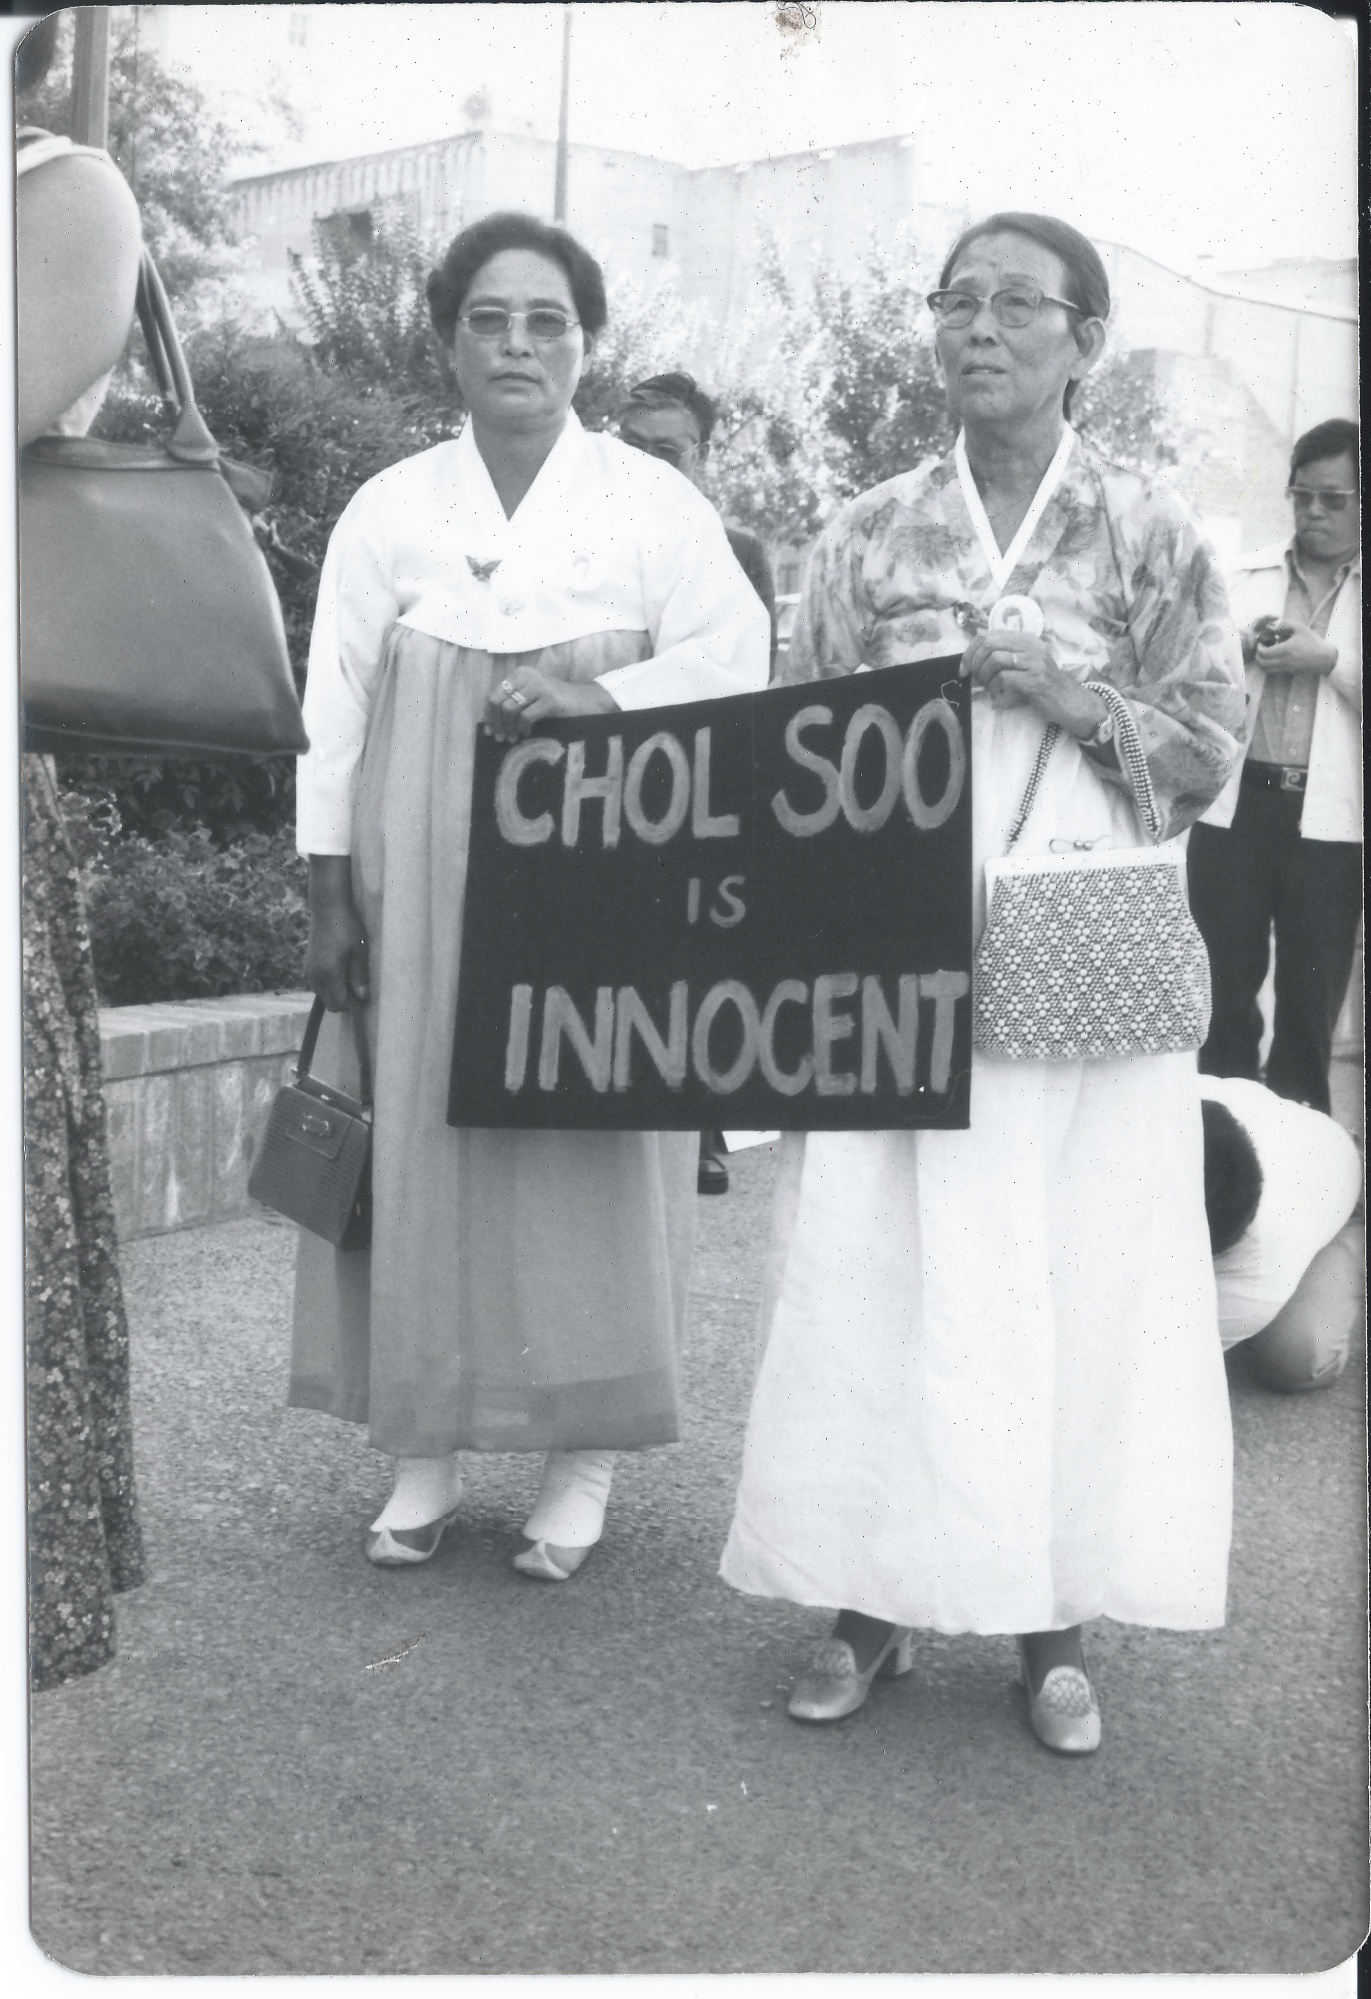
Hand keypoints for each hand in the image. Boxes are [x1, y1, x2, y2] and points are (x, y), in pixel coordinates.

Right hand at [305, 856, 369, 1011]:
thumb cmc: (348, 926)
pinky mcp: (308, 964)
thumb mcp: (360, 950)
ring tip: (349, 972)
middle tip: (357, 983)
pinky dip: (329, 982)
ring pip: (323, 994)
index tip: (363, 995)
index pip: (338, 1004)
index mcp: (328, 972)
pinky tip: (340, 967)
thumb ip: (359, 975)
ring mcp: (309, 970)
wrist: (328, 906)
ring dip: (336, 991)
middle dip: (344, 999)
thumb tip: (362, 998)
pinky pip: (319, 984)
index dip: (352, 1005)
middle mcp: (315, 975)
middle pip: (330, 1003)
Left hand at [483, 668, 619, 741]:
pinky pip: (525, 717)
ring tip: (514, 738)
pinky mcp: (550, 700)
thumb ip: (514, 703)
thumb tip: (491, 724)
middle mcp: (528, 676)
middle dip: (497, 723)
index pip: (494, 694)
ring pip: (509, 709)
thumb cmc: (558, 703)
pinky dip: (522, 729)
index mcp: (521, 674)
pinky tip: (527, 733)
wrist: (588, 701)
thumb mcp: (533, 697)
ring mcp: (539, 687)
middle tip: (501, 738)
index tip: (490, 731)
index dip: (489, 715)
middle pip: (498, 702)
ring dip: (509, 728)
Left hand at [960, 630, 1108, 738]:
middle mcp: (1031, 646)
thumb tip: (974, 649)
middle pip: (989, 643)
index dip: (969, 651)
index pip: (987, 635)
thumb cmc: (1043, 687)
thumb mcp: (1024, 666)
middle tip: (975, 680)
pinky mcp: (1036, 679)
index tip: (963, 669)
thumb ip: (1004, 655)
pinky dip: (996, 690)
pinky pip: (1004, 679)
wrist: (1071, 703)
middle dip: (974, 664)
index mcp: (1026, 639)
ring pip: (995, 660)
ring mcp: (1035, 661)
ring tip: (991, 689)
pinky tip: (1001, 698)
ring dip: (986, 678)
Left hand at [1253, 620, 1336, 675]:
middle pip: (1262, 663)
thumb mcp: (1300, 628)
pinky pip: (1273, 671)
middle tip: (1260, 648)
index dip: (1258, 648)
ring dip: (1262, 662)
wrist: (1324, 657)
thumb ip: (1284, 625)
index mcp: (1286, 649)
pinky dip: (1269, 665)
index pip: (1264, 653)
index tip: (1260, 642)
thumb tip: (1271, 626)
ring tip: (1266, 653)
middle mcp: (1284, 661)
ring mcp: (1286, 668)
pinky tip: (1274, 657)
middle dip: (1258, 655)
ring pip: (1266, 669)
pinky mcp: (1288, 672)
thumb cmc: (1312, 641)